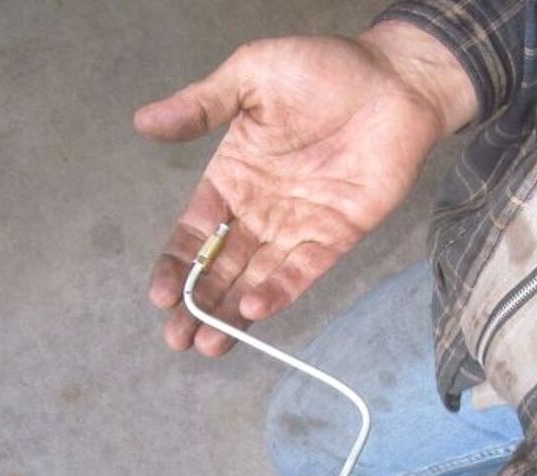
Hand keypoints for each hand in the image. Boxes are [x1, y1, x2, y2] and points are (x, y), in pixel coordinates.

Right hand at [135, 22, 475, 355]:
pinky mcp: (335, 238)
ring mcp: (297, 228)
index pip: (195, 232)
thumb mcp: (251, 77)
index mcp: (233, 177)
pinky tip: (254, 309)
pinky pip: (302, 272)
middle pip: (221, 267)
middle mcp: (260, 211)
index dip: (176, 265)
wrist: (393, 81)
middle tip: (177, 339)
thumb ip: (201, 106)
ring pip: (257, 279)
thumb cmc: (324, 71)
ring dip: (233, 312)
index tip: (160, 295)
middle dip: (199, 304)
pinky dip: (279, 291)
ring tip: (210, 344)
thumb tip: (143, 123)